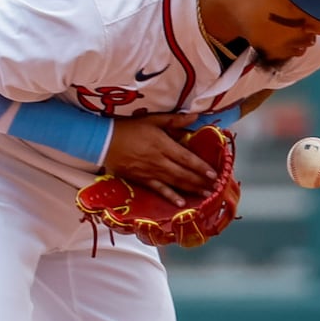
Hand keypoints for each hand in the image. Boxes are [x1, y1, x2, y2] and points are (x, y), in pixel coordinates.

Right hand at [102, 113, 219, 205]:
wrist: (103, 141)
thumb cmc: (128, 128)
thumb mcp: (152, 120)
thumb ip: (175, 120)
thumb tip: (196, 117)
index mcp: (162, 144)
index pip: (187, 158)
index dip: (201, 167)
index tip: (214, 174)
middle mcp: (158, 160)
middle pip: (184, 173)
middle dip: (201, 181)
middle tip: (216, 188)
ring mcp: (150, 172)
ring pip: (174, 182)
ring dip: (191, 189)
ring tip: (205, 195)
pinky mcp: (141, 179)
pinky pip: (158, 190)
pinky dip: (169, 196)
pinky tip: (180, 203)